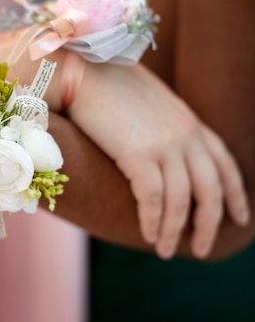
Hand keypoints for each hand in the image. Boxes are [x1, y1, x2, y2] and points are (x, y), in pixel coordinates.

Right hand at [68, 62, 249, 258]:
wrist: (83, 70)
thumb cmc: (109, 85)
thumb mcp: (151, 104)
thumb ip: (166, 127)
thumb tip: (163, 153)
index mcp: (190, 122)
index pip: (224, 163)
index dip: (235, 194)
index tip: (239, 218)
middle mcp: (185, 135)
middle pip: (210, 190)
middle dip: (209, 225)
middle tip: (201, 250)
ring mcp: (164, 144)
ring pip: (181, 201)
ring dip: (174, 232)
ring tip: (164, 251)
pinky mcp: (137, 153)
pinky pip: (152, 199)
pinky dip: (152, 222)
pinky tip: (148, 235)